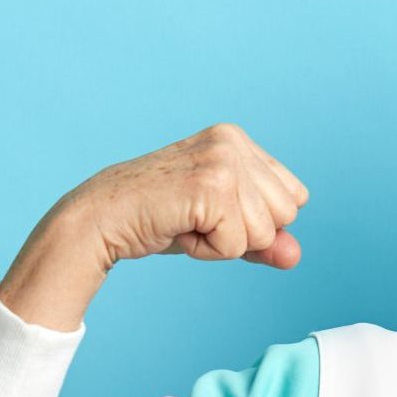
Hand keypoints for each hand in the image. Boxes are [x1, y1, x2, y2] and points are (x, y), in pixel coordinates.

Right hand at [70, 122, 309, 271]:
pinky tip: (178, 228)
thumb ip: (262, 239)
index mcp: (238, 140)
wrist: (102, 220)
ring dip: (223, 243)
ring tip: (186, 222)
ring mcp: (223, 161)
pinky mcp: (211, 186)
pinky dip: (207, 251)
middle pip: (286, 215)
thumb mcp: (221, 227)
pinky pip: (236, 245)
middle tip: (195, 218)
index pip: (294, 198)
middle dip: (243, 233)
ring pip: (264, 232)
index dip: (256, 220)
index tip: (210, 211)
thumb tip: (295, 255)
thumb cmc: (158, 219)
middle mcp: (233, 142)